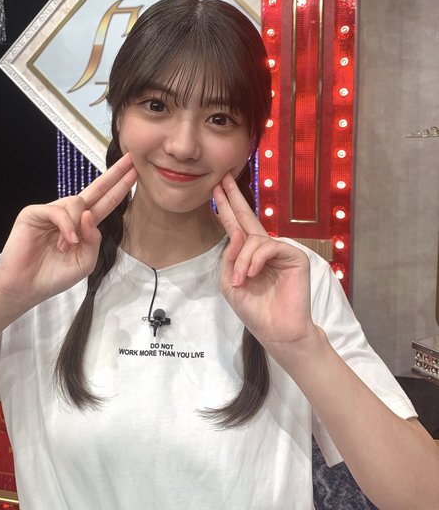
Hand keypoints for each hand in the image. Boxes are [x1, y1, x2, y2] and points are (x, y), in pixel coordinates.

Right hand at [0, 153, 136, 313]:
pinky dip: (66, 226)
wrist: (25, 288)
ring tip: (67, 246)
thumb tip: (91, 215)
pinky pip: (58, 211)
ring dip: (77, 225)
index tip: (135, 173)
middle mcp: (69, 214)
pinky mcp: (34, 213)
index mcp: (83, 225)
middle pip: (96, 189)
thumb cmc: (54, 276)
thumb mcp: (85, 261)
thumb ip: (94, 240)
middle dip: (114, 175)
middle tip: (130, 160)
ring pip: (77, 202)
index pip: (106, 202)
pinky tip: (65, 242)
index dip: (120, 188)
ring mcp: (52, 211)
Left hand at [213, 173, 314, 355]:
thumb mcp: (229, 283)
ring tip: (240, 280)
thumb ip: (229, 257)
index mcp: (249, 255)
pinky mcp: (295, 256)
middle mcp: (264, 248)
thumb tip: (237, 232)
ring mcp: (281, 251)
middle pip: (248, 217)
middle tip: (222, 178)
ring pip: (254, 240)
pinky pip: (269, 247)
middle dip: (233, 197)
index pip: (236, 225)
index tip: (215, 189)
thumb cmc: (254, 310)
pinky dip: (255, 261)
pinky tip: (251, 275)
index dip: (226, 207)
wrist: (276, 330)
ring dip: (242, 260)